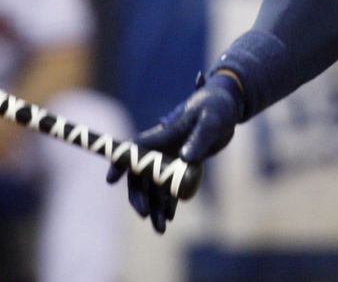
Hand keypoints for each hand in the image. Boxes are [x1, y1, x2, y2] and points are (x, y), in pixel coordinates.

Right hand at [107, 70, 243, 232]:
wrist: (227, 111)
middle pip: (140, 176)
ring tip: (160, 229)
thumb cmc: (215, 109)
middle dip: (138, 197)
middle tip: (144, 215)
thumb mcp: (211, 120)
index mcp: (161, 135)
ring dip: (154, 208)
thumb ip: (199, 137)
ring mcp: (169, 161)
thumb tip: (185, 158)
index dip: (120, 163)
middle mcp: (160, 150)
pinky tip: (169, 218)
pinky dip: (168, 204)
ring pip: (154, 188)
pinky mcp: (181, 169)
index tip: (110, 180)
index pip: (134, 149)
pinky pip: (169, 190)